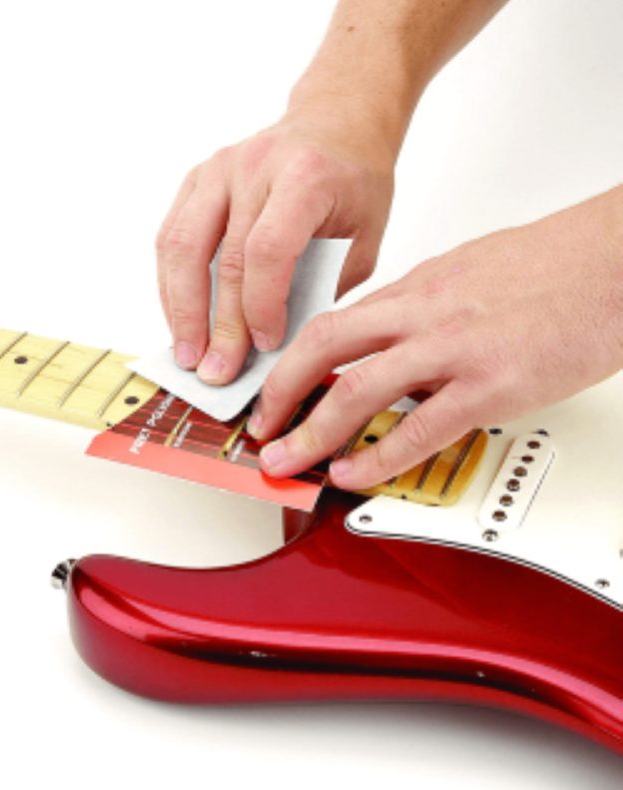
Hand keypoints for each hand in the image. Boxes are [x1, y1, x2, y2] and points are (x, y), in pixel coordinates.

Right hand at [156, 110, 394, 383]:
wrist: (335, 122)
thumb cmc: (354, 184)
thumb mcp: (362, 238)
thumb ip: (323, 286)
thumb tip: (278, 344)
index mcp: (305, 176)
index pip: (269, 249)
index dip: (261, 305)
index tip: (267, 345)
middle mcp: (254, 166)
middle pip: (222, 256)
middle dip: (217, 324)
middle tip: (216, 371)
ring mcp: (218, 169)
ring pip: (181, 246)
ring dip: (180, 308)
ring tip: (186, 354)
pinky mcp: (197, 179)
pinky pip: (171, 236)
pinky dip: (171, 284)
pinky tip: (178, 318)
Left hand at [248, 187, 622, 488]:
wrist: (614, 259)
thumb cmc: (547, 266)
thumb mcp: (463, 274)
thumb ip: (416, 309)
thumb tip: (382, 340)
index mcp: (414, 289)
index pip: (330, 324)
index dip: (288, 362)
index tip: (270, 391)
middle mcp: (422, 314)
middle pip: (324, 348)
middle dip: (279, 393)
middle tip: (258, 428)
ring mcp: (453, 348)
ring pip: (358, 388)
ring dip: (312, 431)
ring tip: (287, 460)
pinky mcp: (491, 384)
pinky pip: (420, 428)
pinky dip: (378, 457)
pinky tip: (353, 474)